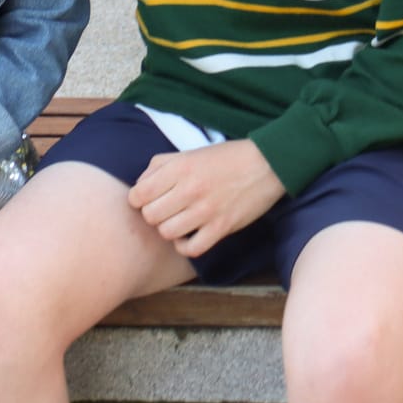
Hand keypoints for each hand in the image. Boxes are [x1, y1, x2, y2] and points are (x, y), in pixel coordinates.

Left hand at [128, 139, 285, 258]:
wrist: (265, 164)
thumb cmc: (224, 158)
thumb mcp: (187, 154)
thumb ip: (158, 167)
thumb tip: (139, 187)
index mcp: (179, 168)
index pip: (138, 195)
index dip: (137, 199)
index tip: (145, 199)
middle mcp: (189, 190)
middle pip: (150, 216)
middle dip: (152, 214)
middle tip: (163, 209)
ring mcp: (206, 211)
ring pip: (167, 233)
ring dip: (168, 229)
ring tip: (176, 221)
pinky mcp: (222, 228)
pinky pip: (191, 249)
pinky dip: (185, 246)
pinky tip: (188, 235)